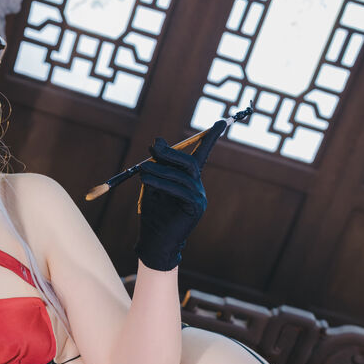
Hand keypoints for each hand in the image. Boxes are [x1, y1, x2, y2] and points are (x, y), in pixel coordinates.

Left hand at [134, 128, 218, 271]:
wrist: (155, 242)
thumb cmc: (153, 214)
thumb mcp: (152, 185)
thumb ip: (157, 165)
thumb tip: (159, 141)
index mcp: (189, 180)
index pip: (202, 155)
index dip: (211, 138)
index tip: (221, 122)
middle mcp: (197, 186)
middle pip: (189, 162)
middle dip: (170, 153)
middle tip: (153, 147)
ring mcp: (199, 197)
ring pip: (182, 175)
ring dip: (160, 169)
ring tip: (142, 170)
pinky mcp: (195, 208)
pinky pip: (179, 190)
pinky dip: (162, 182)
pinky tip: (147, 180)